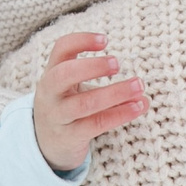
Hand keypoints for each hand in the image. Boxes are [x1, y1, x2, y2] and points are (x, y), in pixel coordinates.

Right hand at [32, 31, 146, 173]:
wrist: (46, 144)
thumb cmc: (66, 107)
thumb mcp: (72, 87)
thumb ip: (100, 83)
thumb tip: (139, 88)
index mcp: (51, 73)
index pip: (61, 49)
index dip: (81, 40)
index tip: (105, 40)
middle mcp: (50, 93)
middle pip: (64, 74)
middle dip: (92, 66)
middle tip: (117, 64)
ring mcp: (58, 116)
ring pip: (85, 103)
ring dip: (115, 93)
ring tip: (138, 86)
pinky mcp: (70, 136)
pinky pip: (96, 124)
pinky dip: (119, 114)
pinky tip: (137, 107)